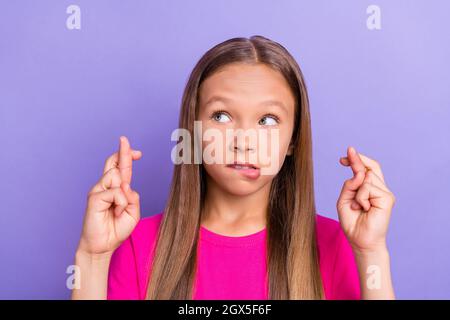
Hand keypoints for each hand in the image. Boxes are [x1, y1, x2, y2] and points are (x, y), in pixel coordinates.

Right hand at [78, 136, 141, 256]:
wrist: (103, 246)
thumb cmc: (116, 229)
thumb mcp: (133, 213)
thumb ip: (133, 197)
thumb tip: (125, 184)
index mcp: (117, 189)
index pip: (121, 168)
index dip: (127, 156)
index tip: (137, 152)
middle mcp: (106, 186)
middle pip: (114, 163)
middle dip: (122, 151)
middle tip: (124, 139)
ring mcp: (99, 190)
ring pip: (117, 176)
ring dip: (124, 193)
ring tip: (119, 209)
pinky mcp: (94, 197)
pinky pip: (115, 192)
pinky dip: (120, 203)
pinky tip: (116, 212)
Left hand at [336, 146, 395, 253]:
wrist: (361, 240)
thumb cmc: (353, 222)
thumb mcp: (344, 200)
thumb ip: (350, 185)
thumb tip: (360, 173)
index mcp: (369, 189)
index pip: (366, 170)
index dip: (355, 160)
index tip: (342, 159)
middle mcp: (379, 189)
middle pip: (371, 167)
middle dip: (357, 160)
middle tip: (346, 154)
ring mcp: (384, 193)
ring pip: (366, 178)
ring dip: (356, 192)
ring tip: (357, 207)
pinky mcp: (387, 198)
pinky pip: (368, 188)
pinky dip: (360, 197)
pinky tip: (364, 208)